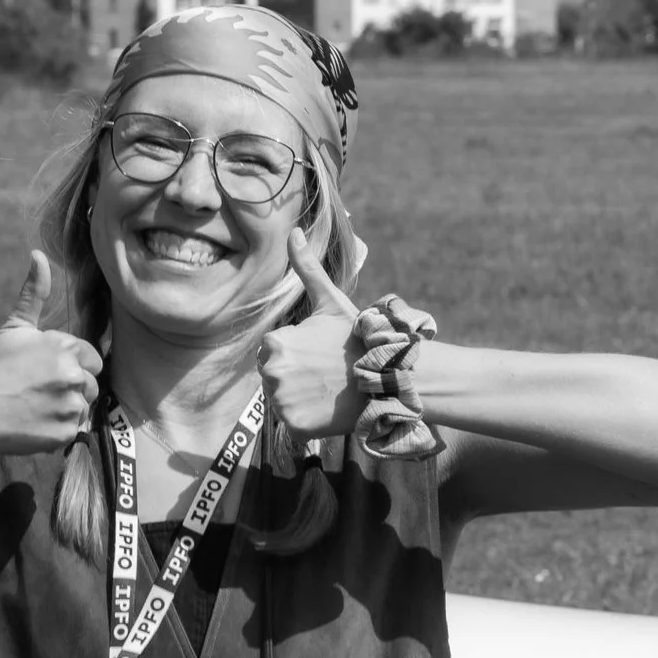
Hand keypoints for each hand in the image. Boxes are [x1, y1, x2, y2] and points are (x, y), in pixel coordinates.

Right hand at [0, 252, 101, 460]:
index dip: (71, 364)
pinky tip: (33, 422)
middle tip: (37, 390)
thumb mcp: (13, 328)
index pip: (91, 357)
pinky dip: (58, 429)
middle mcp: (72, 376)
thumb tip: (39, 255)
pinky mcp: (65, 434)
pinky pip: (75, 430)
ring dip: (66, 408)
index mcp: (64, 347)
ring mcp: (69, 407)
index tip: (43, 371)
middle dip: (71, 386)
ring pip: (84, 407)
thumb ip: (33, 294)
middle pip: (91, 383)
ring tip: (34, 406)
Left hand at [260, 233, 375, 440]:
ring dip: (299, 397)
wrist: (385, 376)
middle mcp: (272, 373)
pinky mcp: (295, 426)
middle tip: (322, 372)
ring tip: (326, 389)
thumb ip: (306, 268)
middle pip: (273, 377)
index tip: (317, 353)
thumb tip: (293, 232)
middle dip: (293, 375)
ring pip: (281, 400)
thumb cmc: (356, 337)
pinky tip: (326, 407)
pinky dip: (307, 419)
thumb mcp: (330, 301)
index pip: (271, 352)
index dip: (295, 352)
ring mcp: (283, 402)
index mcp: (275, 343)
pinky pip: (292, 423)